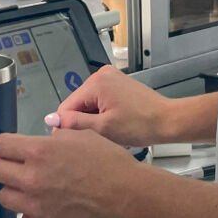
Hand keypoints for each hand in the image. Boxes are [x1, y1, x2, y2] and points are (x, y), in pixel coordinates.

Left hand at [0, 129, 142, 217]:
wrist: (129, 198)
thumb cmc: (111, 163)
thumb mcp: (84, 137)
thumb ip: (57, 138)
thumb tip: (45, 143)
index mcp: (39, 151)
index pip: (0, 145)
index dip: (7, 146)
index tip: (14, 150)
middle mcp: (31, 178)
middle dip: (8, 168)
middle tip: (24, 170)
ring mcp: (34, 206)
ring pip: (4, 198)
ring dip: (17, 193)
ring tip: (36, 192)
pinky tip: (45, 212)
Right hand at [46, 66, 170, 147]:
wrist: (167, 121)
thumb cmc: (138, 125)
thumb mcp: (103, 128)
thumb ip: (74, 123)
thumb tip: (49, 120)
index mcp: (95, 83)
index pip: (66, 107)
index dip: (68, 127)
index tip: (79, 143)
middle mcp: (100, 74)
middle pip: (78, 104)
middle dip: (84, 123)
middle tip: (100, 138)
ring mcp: (110, 77)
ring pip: (88, 104)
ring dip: (94, 120)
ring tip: (110, 132)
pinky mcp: (118, 83)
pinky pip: (100, 100)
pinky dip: (103, 114)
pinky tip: (115, 124)